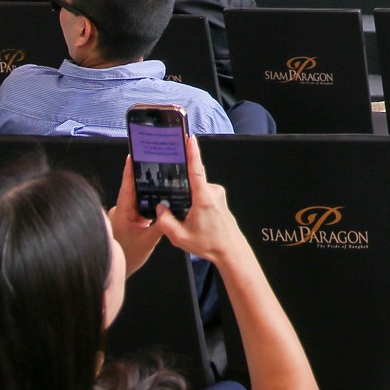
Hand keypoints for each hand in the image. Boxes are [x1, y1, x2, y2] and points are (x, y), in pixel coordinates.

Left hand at [110, 157, 165, 275]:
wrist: (116, 270)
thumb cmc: (128, 256)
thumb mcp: (148, 241)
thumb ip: (160, 225)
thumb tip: (170, 210)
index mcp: (122, 212)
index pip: (127, 186)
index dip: (129, 170)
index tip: (133, 155)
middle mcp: (120, 210)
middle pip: (133, 189)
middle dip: (144, 178)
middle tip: (155, 164)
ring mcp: (123, 214)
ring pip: (136, 198)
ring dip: (146, 193)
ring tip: (160, 183)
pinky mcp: (127, 219)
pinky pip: (138, 206)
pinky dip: (146, 203)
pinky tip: (156, 203)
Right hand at [148, 135, 250, 265]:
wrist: (230, 250)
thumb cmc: (210, 244)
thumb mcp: (180, 237)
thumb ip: (165, 222)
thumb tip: (159, 208)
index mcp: (204, 198)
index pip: (196, 170)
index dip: (192, 153)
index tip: (189, 139)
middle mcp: (212, 192)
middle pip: (192, 182)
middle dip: (181, 191)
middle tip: (178, 208)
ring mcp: (217, 194)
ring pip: (196, 189)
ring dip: (188, 199)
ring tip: (188, 220)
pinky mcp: (218, 198)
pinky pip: (202, 193)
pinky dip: (194, 202)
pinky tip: (193, 218)